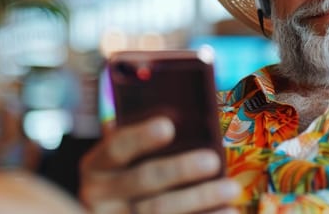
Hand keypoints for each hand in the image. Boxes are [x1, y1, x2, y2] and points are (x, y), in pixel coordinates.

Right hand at [79, 116, 241, 213]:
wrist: (120, 212)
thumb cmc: (135, 175)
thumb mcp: (130, 160)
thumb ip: (149, 144)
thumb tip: (190, 123)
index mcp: (97, 166)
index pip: (116, 148)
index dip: (141, 137)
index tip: (168, 126)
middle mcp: (98, 196)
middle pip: (144, 179)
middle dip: (181, 169)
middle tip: (213, 161)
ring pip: (160, 211)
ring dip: (200, 198)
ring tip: (231, 188)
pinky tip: (228, 212)